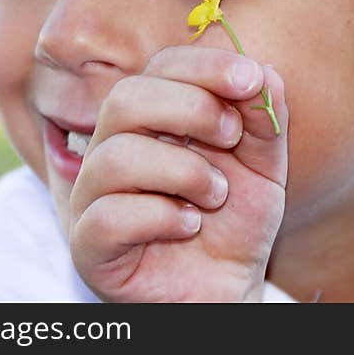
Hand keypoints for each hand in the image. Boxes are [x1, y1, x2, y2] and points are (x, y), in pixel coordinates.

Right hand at [68, 46, 287, 301]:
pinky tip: (189, 225)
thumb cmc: (233, 221)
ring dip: (182, 170)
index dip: (205, 66)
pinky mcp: (88, 244)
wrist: (225, 288)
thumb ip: (263, 122)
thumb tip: (265, 72)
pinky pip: (107, 215)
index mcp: (152, 118)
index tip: (250, 79)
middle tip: (232, 136)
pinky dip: (161, 216)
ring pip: (115, 156)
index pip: (161, 67)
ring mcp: (94, 196)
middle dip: (191, 108)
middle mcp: (113, 147)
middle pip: (126, 99)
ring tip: (216, 194)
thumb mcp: (263, 167)